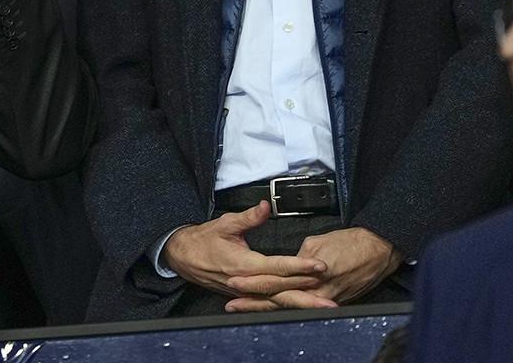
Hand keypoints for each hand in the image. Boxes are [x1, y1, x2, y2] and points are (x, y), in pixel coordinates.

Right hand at [159, 202, 327, 303]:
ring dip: (301, 302)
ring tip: (324, 305)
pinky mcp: (245, 294)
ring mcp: (245, 290)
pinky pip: (269, 300)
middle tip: (329, 297)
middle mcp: (245, 281)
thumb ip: (248, 217)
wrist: (183, 256)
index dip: (298, 266)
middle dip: (307, 293)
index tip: (318, 265)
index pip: (276, 266)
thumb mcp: (224, 223)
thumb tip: (265, 206)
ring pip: (277, 298)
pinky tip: (304, 306)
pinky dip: (288, 303)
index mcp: (242, 264)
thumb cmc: (202, 240)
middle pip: (281, 289)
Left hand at [223, 227, 400, 311]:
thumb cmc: (352, 242)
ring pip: (291, 305)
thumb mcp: (319, 242)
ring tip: (245, 309)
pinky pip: (307, 307)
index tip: (236, 283)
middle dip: (254, 302)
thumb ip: (299, 254)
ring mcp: (325, 297)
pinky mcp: (334, 300)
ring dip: (267, 307)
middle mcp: (316, 289)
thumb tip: (289, 262)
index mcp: (310, 271)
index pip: (276, 280)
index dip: (254, 282)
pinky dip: (290, 309)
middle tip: (234, 304)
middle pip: (279, 298)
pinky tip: (275, 311)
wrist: (379, 249)